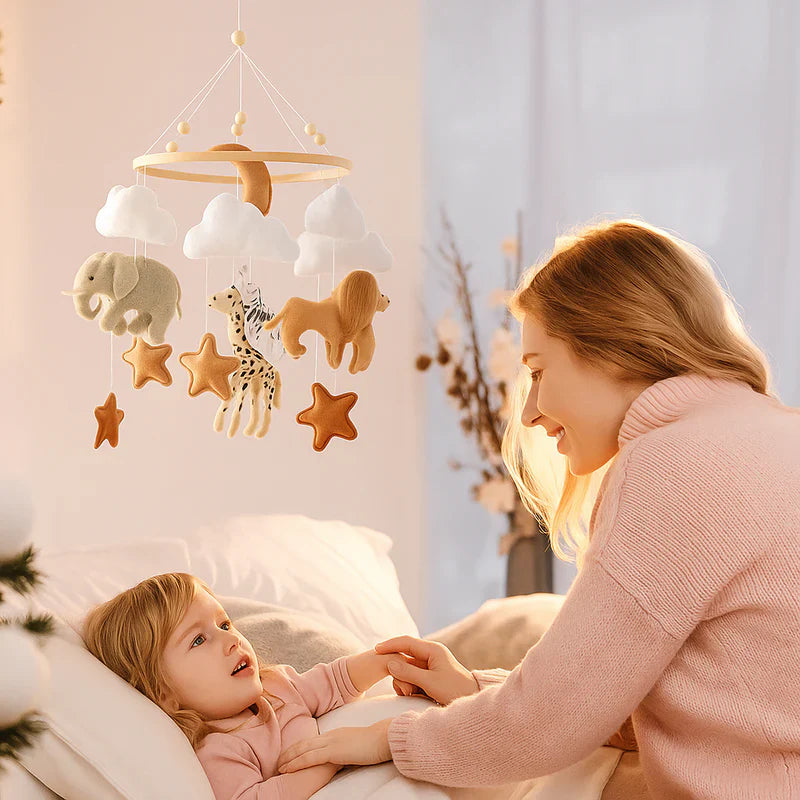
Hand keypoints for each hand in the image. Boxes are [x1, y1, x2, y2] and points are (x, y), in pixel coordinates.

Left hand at [277, 719, 392, 773]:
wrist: (383, 738)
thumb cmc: (375, 744)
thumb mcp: (356, 745)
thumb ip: (346, 749)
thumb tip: (342, 758)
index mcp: (336, 734)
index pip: (312, 740)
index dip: (299, 747)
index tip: (290, 754)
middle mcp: (330, 735)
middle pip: (304, 743)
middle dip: (290, 752)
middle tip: (279, 761)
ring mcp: (331, 742)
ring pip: (303, 750)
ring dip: (289, 759)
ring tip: (279, 766)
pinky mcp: (333, 751)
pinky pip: (310, 757)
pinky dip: (297, 763)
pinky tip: (288, 768)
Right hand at [374, 636, 479, 705]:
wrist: (471, 701)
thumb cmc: (454, 690)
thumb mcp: (430, 682)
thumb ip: (409, 672)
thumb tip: (390, 663)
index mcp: (433, 650)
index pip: (406, 642)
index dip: (390, 645)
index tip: (376, 649)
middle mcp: (431, 654)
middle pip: (405, 656)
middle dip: (399, 672)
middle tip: (402, 689)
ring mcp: (431, 665)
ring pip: (407, 669)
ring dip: (405, 681)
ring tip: (411, 694)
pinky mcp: (430, 676)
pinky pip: (413, 677)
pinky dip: (410, 685)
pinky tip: (413, 695)